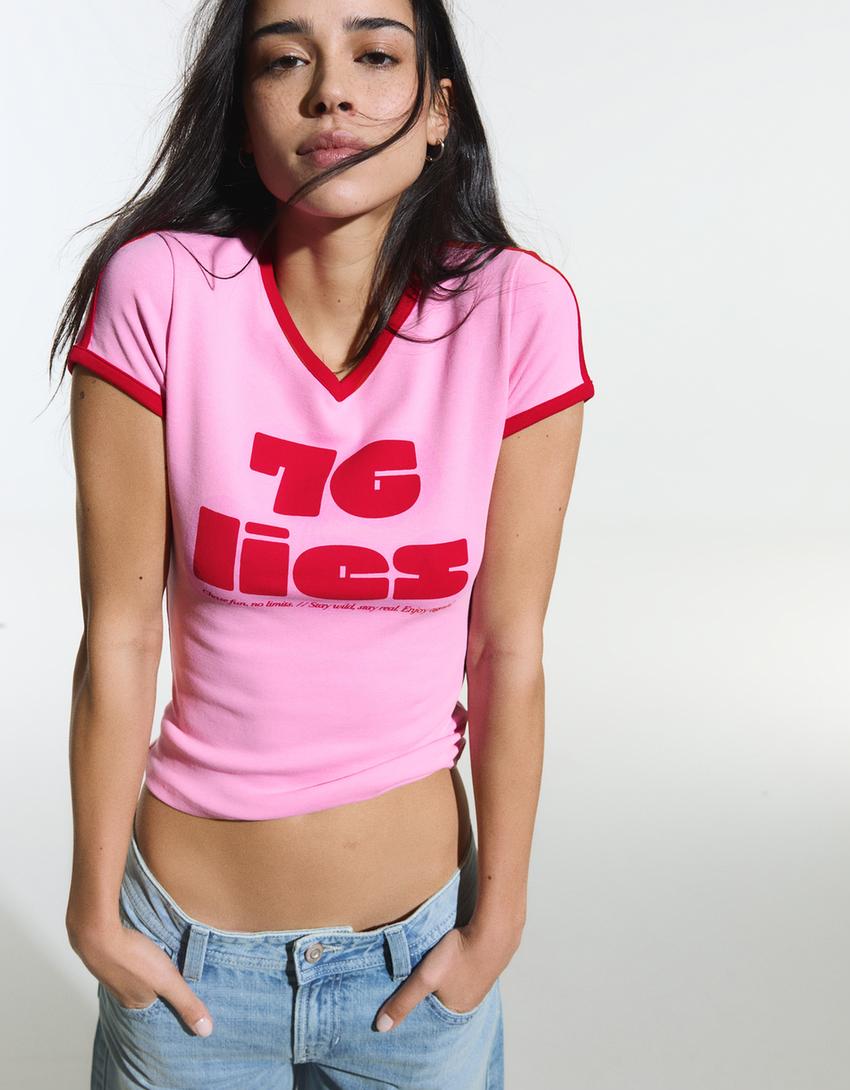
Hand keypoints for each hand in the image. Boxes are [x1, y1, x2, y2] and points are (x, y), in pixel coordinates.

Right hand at [69, 919, 213, 1036]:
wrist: (97, 934)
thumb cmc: (132, 958)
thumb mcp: (167, 980)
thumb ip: (186, 1003)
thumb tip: (206, 1031)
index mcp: (137, 1003)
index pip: (161, 1005)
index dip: (175, 995)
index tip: (186, 987)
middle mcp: (123, 992)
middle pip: (149, 988)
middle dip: (161, 981)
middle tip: (176, 969)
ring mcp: (114, 972)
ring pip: (138, 972)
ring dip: (149, 965)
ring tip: (161, 957)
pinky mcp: (110, 953)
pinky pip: (128, 957)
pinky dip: (137, 953)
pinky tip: (142, 945)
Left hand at [374, 923, 506, 1031]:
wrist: (494, 929)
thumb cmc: (458, 955)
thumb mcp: (425, 978)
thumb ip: (403, 1001)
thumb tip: (381, 1027)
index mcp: (456, 1011)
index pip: (431, 1018)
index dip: (418, 1009)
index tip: (405, 1001)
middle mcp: (471, 1002)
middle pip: (443, 1001)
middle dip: (430, 995)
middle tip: (418, 984)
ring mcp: (481, 983)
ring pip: (455, 985)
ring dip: (444, 980)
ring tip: (433, 971)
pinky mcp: (485, 964)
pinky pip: (466, 971)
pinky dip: (457, 968)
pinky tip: (453, 958)